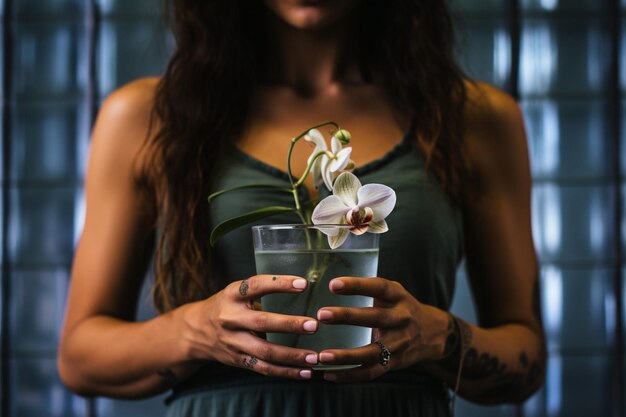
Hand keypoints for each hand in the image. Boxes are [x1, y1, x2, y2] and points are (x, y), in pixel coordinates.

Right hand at [178, 275, 319, 378]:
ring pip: (265, 352)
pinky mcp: (238, 360)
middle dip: (289, 324)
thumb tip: (303, 287)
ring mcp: (233, 342)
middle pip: (262, 323)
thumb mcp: (236, 292)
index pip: (256, 286)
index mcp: (232, 295)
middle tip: (313, 325)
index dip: (279, 283)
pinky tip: (305, 373)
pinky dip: (286, 372)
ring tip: (315, 357)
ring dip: (292, 356)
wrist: (195, 331)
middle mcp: (231, 318)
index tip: (303, 283)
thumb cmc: (226, 306)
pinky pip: (264, 369)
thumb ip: (260, 291)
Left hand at [316, 277, 447, 381]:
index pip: (378, 287)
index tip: (333, 284)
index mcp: (398, 297)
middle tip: (322, 314)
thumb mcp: (393, 292)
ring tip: (323, 356)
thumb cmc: (400, 307)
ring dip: (346, 356)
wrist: (432, 332)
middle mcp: (401, 318)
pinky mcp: (395, 362)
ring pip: (372, 351)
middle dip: (348, 316)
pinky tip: (329, 374)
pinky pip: (371, 372)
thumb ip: (370, 288)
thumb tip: (331, 283)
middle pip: (375, 318)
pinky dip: (350, 375)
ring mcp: (400, 343)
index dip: (357, 285)